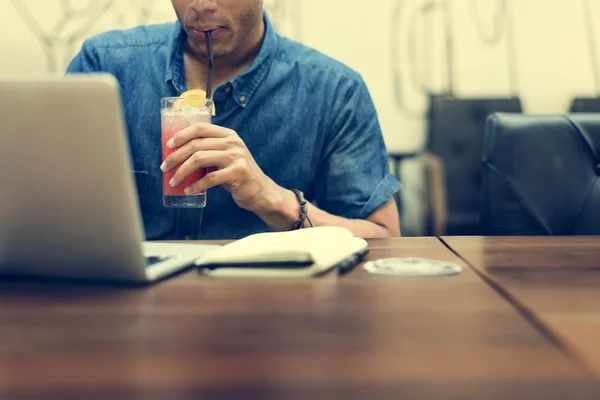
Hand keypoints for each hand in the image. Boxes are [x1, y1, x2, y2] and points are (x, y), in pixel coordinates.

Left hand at [160, 122, 278, 212]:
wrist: (261, 191)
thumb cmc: (237, 175)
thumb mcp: (226, 157)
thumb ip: (210, 151)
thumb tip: (178, 154)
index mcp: (229, 135)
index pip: (200, 128)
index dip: (181, 135)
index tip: (168, 146)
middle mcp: (233, 143)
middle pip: (196, 145)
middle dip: (176, 157)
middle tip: (165, 167)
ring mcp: (237, 157)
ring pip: (199, 159)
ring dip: (182, 172)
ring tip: (173, 181)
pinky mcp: (238, 173)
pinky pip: (209, 179)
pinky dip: (196, 186)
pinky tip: (188, 190)